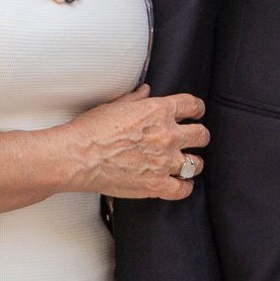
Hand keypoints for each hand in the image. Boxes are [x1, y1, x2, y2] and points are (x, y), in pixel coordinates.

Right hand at [58, 85, 207, 200]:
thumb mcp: (114, 105)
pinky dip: (184, 187)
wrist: (78, 157)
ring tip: (188, 164)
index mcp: (158, 111)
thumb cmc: (91, 130)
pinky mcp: (157, 184)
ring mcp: (164, 161)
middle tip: (195, 140)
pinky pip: (183, 189)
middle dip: (199, 137)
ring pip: (196, 163)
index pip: (192, 106)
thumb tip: (145, 91)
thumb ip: (135, 99)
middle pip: (201, 135)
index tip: (197, 114)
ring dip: (193, 163)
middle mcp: (167, 135)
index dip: (198, 109)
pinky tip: (182, 184)